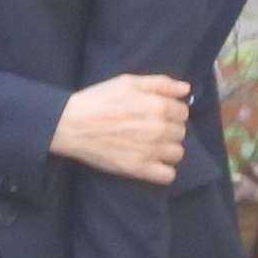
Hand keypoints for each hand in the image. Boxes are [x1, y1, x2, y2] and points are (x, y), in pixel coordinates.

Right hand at [50, 73, 191, 184]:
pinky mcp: (139, 169)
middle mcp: (159, 129)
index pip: (183, 112)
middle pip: (181, 132)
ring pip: (178, 153)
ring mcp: (150, 151)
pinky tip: (151, 162)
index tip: (157, 113)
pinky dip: (163, 171)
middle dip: (169, 129)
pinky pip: (168, 175)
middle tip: (149, 128)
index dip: (171, 111)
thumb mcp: (127, 82)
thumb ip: (160, 83)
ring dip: (167, 149)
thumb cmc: (98, 100)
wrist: (71, 124)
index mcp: (158, 106)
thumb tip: (186, 89)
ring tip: (150, 145)